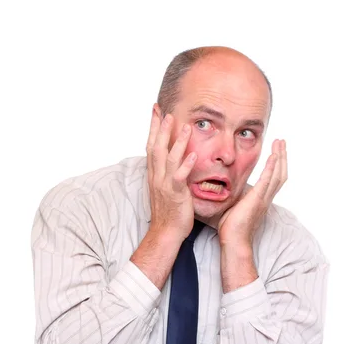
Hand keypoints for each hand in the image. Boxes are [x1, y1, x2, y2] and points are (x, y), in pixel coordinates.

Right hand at [146, 108, 196, 241]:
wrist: (165, 232)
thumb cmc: (169, 212)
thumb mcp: (166, 189)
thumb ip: (168, 173)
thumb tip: (175, 160)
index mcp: (154, 175)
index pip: (151, 146)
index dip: (153, 128)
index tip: (156, 112)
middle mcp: (157, 177)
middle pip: (156, 148)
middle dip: (160, 129)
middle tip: (165, 111)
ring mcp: (164, 185)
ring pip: (168, 159)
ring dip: (176, 141)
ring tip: (185, 126)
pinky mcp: (175, 194)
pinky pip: (179, 177)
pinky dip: (185, 165)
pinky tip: (192, 155)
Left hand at [218, 139, 287, 247]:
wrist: (234, 241)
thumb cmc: (231, 229)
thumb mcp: (234, 207)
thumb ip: (236, 196)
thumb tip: (227, 188)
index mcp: (261, 199)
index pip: (273, 178)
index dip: (276, 164)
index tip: (276, 151)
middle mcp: (266, 198)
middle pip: (280, 173)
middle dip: (282, 156)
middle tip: (282, 141)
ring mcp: (263, 198)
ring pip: (277, 174)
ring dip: (279, 157)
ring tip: (280, 143)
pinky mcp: (257, 199)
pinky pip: (267, 180)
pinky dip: (272, 167)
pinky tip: (274, 156)